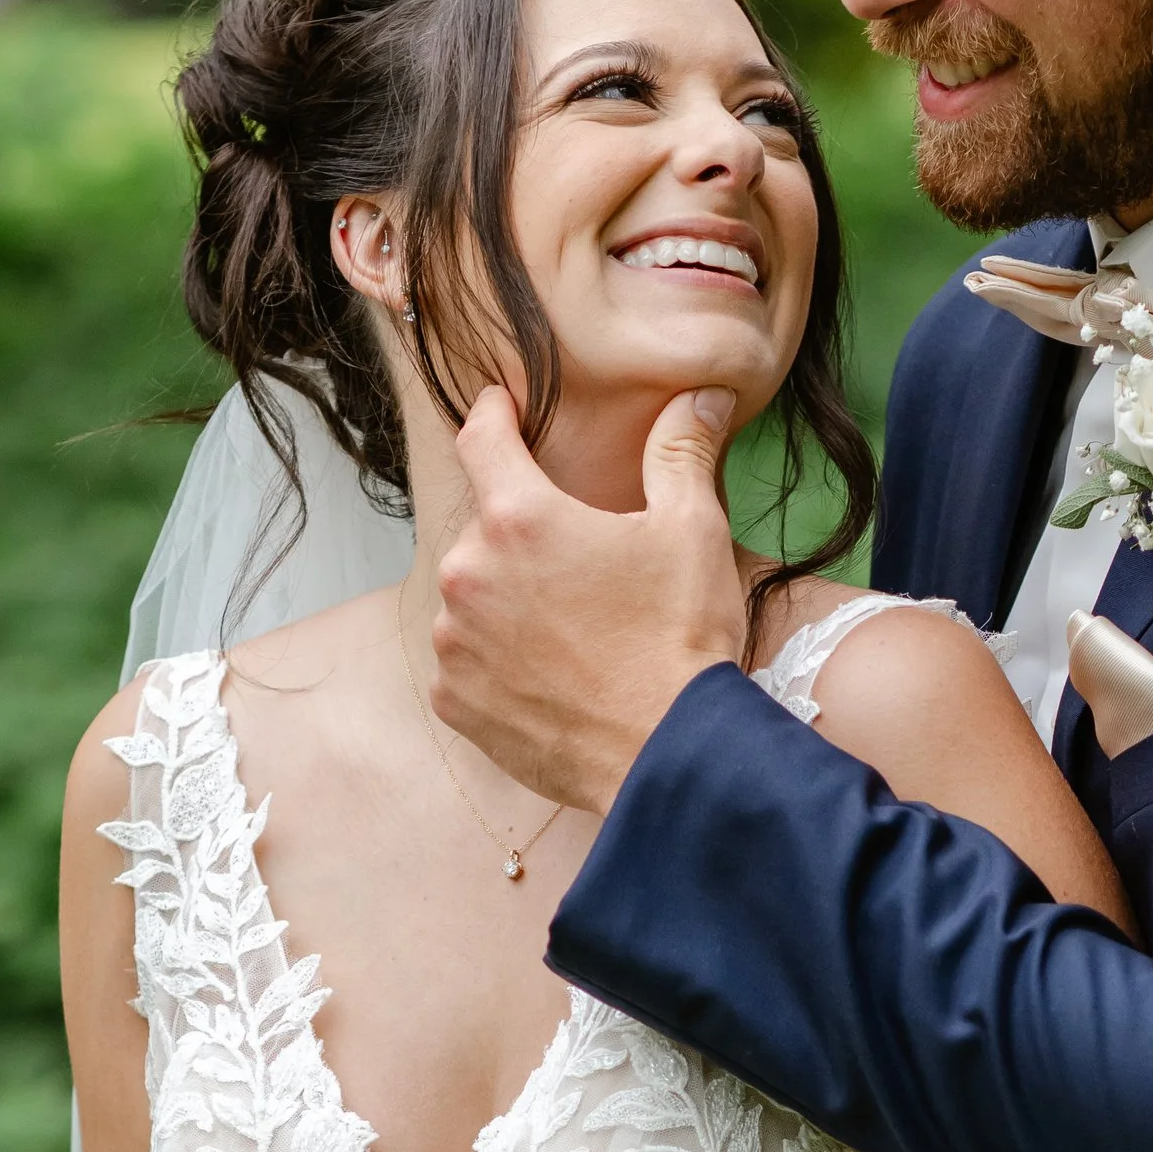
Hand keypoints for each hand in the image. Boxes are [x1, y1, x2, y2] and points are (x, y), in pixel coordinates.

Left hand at [432, 387, 747, 815]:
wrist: (667, 754)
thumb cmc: (680, 639)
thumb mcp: (692, 531)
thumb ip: (680, 452)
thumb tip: (696, 397)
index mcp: (520, 519)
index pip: (482, 438)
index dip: (494, 414)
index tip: (502, 408)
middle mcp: (469, 574)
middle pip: (486, 530)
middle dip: (526, 537)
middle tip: (583, 567)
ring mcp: (455, 642)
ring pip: (474, 598)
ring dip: (509, 601)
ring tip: (573, 631)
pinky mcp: (456, 700)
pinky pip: (468, 662)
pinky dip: (500, 661)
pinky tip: (553, 675)